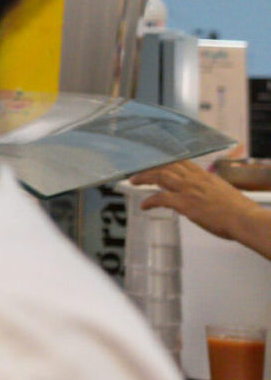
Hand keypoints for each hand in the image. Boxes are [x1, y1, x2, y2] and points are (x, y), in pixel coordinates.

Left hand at [133, 161, 270, 258]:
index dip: (166, 161)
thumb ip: (207, 191)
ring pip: (161, 176)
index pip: (181, 162)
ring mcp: (189, 190)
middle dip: (150, 167)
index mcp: (205, 176)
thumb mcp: (222, 192)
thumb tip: (198, 196)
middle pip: (167, 166)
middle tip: (138, 171)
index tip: (156, 161)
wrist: (245, 219)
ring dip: (144, 177)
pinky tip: (144, 205)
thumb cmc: (238, 210)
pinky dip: (149, 201)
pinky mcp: (185, 203)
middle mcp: (196, 179)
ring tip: (133, 181)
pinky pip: (160, 198)